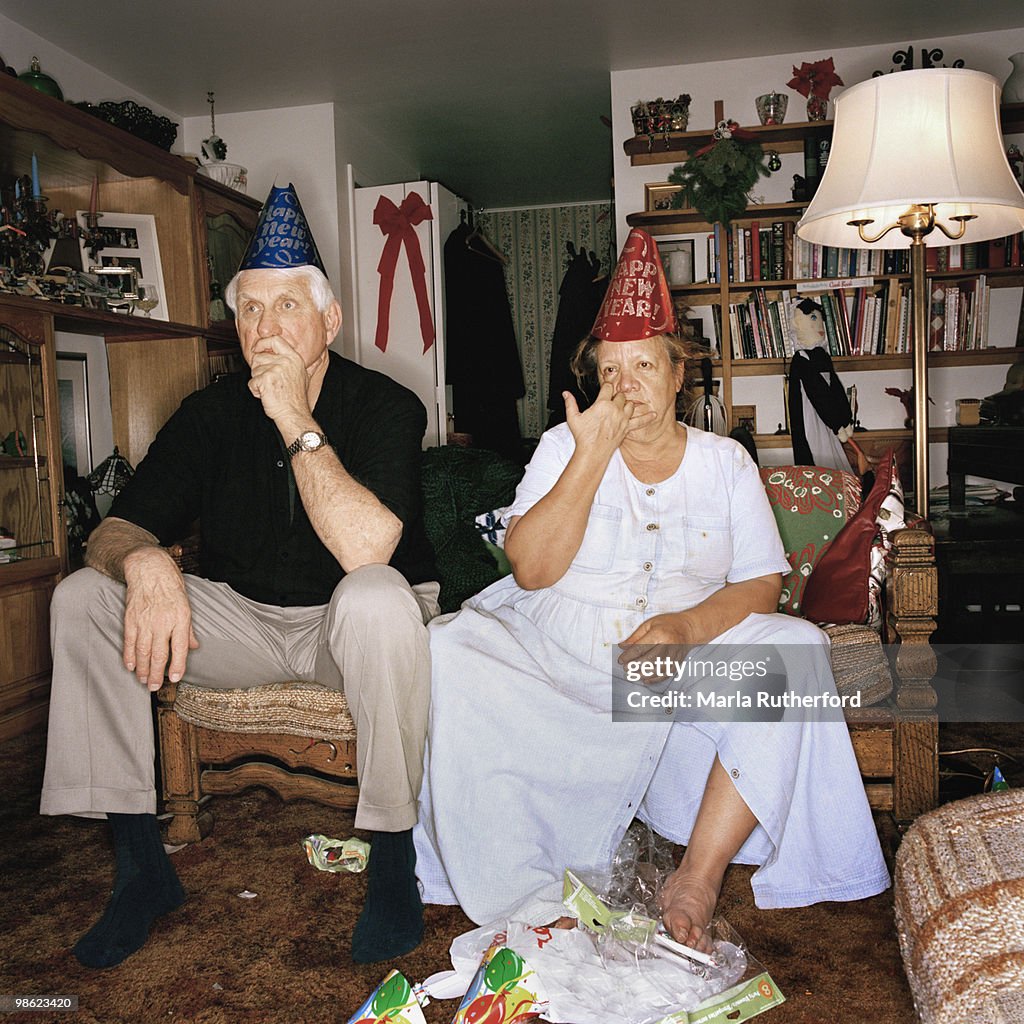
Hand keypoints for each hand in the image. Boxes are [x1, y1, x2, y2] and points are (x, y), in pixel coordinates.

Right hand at [122, 547, 197, 690]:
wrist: (150, 569)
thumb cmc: (171, 587)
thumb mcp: (187, 606)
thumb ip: (188, 630)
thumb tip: (194, 647)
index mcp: (180, 618)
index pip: (179, 648)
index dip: (177, 665)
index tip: (175, 679)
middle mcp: (162, 621)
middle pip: (158, 653)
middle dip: (156, 673)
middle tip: (154, 687)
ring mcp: (145, 620)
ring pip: (143, 651)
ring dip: (142, 668)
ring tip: (143, 680)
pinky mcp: (131, 618)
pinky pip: (130, 641)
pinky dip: (129, 655)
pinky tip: (130, 666)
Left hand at [247, 336, 314, 424]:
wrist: (294, 414)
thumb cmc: (296, 399)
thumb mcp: (303, 377)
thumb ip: (296, 364)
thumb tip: (298, 356)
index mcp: (294, 359)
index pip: (275, 340)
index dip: (262, 343)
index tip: (257, 349)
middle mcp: (285, 362)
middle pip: (259, 357)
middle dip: (258, 370)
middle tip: (268, 381)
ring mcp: (275, 370)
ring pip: (254, 370)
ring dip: (258, 381)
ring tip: (270, 389)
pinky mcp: (265, 379)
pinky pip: (251, 382)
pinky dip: (255, 391)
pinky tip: (266, 395)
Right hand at [563, 383, 655, 456]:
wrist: (592, 452)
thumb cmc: (583, 437)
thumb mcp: (573, 418)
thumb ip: (570, 403)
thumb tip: (566, 394)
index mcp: (602, 404)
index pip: (608, 387)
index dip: (606, 387)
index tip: (605, 389)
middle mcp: (614, 409)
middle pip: (620, 395)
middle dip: (616, 396)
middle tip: (611, 401)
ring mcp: (622, 419)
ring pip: (630, 404)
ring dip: (626, 404)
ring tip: (622, 407)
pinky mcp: (627, 428)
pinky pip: (640, 421)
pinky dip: (647, 418)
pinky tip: (653, 414)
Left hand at [617, 611, 696, 679]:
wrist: (688, 629)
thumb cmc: (668, 624)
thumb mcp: (649, 624)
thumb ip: (635, 637)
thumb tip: (622, 646)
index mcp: (659, 634)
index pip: (640, 648)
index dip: (629, 656)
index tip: (621, 660)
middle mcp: (668, 645)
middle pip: (649, 660)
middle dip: (635, 666)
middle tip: (626, 668)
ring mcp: (674, 655)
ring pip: (657, 669)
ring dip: (643, 674)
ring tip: (633, 674)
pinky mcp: (678, 663)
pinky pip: (666, 674)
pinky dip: (655, 679)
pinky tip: (646, 679)